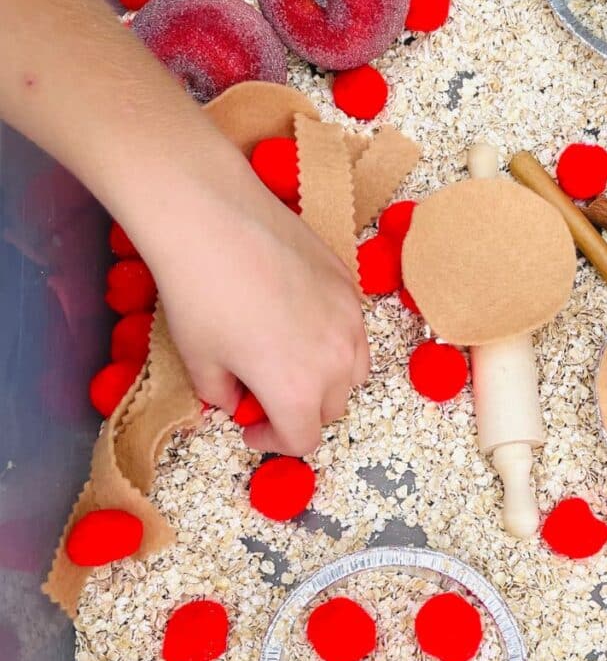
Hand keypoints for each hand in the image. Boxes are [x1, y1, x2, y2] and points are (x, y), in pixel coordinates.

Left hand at [143, 155, 368, 456]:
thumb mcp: (199, 360)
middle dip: (301, 411)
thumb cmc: (198, 295)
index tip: (249, 427)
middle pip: (333, 408)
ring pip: (355, 370)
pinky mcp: (349, 283)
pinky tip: (299, 316)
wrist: (214, 218)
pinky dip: (334, 338)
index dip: (272, 442)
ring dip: (328, 379)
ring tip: (294, 360)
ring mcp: (350, 318)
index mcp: (296, 391)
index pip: (302, 439)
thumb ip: (223, 395)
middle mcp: (335, 361)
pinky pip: (354, 327)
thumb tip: (238, 398)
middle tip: (265, 394)